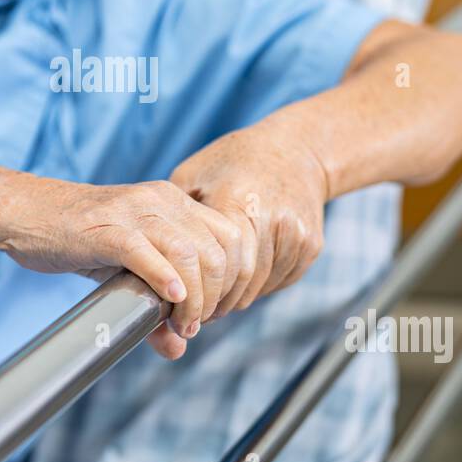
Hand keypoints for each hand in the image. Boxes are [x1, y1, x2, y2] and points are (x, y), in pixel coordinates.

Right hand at [0, 178, 243, 358]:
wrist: (26, 213)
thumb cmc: (77, 239)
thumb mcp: (125, 268)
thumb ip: (155, 302)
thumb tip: (177, 349)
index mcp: (174, 202)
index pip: (232, 237)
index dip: (234, 280)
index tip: (214, 312)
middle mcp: (161, 200)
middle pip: (218, 250)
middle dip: (216, 296)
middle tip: (194, 324)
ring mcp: (134, 211)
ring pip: (189, 254)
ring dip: (195, 297)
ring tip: (182, 324)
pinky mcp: (106, 228)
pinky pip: (147, 252)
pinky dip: (165, 279)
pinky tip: (170, 300)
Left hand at [169, 112, 329, 316]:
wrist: (296, 149)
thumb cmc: (233, 160)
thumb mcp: (193, 175)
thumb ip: (174, 217)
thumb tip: (150, 261)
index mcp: (237, 200)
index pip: (219, 265)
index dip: (199, 291)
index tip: (181, 305)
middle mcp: (272, 219)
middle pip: (241, 282)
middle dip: (216, 303)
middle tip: (195, 313)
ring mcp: (296, 234)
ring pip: (260, 287)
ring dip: (235, 298)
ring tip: (214, 298)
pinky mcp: (311, 245)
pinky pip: (279, 282)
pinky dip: (258, 287)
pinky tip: (242, 279)